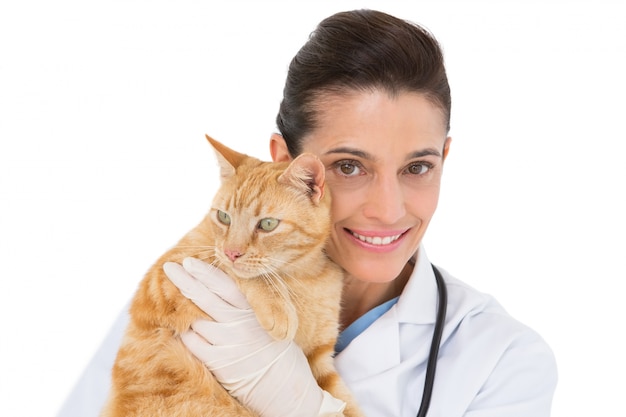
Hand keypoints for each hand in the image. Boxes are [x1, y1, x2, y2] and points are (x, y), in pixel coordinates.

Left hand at [163, 257, 345, 416]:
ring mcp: (227, 344)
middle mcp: (239, 325)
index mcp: (253, 313)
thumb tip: (223, 293)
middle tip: (170, 267)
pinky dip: (186, 334)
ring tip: (174, 300)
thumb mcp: (271, 325)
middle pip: (205, 297)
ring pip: (194, 320)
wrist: (287, 390)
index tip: (190, 262)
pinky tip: (183, 329)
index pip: (225, 286)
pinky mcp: (218, 364)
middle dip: (185, 280)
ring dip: (182, 309)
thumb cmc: (280, 355)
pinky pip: (192, 344)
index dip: (206, 272)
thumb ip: (248, 310)